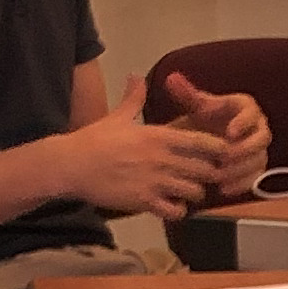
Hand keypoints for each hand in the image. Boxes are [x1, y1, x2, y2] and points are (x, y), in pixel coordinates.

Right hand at [64, 72, 238, 218]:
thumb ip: (133, 98)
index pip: (204, 142)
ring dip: (195, 194)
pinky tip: (171, 205)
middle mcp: (161, 158)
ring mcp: (154, 181)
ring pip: (195, 192)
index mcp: (158, 136)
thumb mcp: (117, 117)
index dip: (217, 149)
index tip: (217, 153)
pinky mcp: (143, 201)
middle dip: (211, 174)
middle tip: (205, 175)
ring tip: (187, 191)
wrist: (70, 165)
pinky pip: (175, 212)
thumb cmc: (93, 140)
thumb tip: (135, 77)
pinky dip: (178, 211)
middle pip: (207, 170)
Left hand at [158, 70, 271, 202]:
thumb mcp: (194, 106)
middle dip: (245, 149)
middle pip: (262, 138)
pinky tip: (223, 189)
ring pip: (259, 160)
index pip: (252, 112)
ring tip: (220, 176)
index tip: (229, 133)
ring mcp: (258, 149)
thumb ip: (186, 94)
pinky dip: (241, 184)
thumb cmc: (203, 119)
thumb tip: (172, 78)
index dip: (244, 123)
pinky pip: (255, 177)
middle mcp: (257, 127)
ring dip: (241, 169)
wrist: (205, 140)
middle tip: (225, 157)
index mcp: (245, 107)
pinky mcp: (256, 167)